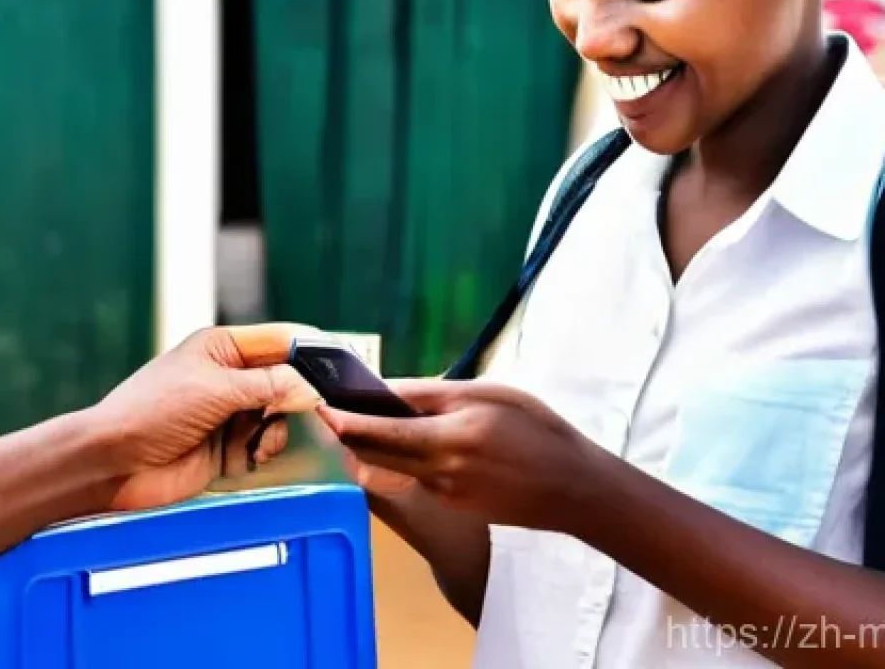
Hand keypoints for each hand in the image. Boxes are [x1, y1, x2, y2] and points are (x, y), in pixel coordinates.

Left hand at [88, 323, 320, 510]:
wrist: (112, 463)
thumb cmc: (154, 410)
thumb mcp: (215, 390)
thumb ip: (269, 386)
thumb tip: (313, 389)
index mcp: (224, 347)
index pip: (281, 339)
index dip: (313, 348)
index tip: (347, 360)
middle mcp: (231, 377)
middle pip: (286, 380)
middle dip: (302, 394)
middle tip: (322, 410)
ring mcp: (230, 414)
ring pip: (280, 415)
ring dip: (279, 427)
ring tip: (261, 439)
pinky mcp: (228, 449)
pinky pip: (264, 444)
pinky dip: (266, 450)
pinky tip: (252, 456)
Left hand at [318, 379, 594, 531]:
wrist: (572, 486)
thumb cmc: (534, 428)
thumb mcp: (485, 394)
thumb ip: (432, 394)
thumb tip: (387, 390)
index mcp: (445, 439)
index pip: (377, 433)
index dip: (344, 421)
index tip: (322, 406)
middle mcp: (437, 472)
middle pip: (374, 455)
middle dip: (351, 434)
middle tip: (337, 409)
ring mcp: (444, 493)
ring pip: (393, 466)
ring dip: (378, 444)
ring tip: (379, 417)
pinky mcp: (453, 504)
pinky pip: (416, 476)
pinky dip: (406, 456)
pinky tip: (422, 438)